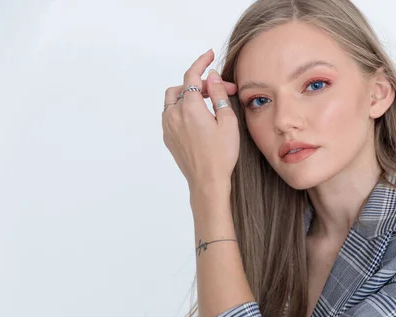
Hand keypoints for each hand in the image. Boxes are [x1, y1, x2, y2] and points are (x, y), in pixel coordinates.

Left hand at [162, 49, 238, 192]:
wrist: (207, 181)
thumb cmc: (221, 155)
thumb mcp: (227, 121)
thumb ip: (218, 95)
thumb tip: (212, 76)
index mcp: (189, 108)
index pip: (192, 76)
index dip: (201, 62)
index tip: (210, 55)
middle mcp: (174, 114)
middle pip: (183, 87)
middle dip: (201, 84)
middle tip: (222, 91)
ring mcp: (168, 126)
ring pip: (173, 99)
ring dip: (189, 94)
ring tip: (208, 103)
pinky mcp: (167, 137)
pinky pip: (170, 113)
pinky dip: (182, 107)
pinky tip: (198, 117)